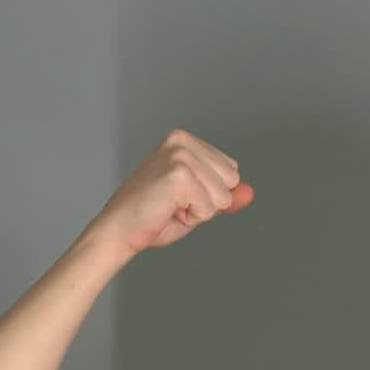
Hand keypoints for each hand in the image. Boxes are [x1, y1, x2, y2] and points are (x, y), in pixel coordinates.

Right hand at [88, 128, 253, 256]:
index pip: (231, 171)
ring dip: (200, 211)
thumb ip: (225, 195)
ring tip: (171, 207)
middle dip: (209, 202)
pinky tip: (168, 210)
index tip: (180, 197)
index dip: (211, 193)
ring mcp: (180, 156)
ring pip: (222, 197)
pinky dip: (192, 218)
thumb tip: (250, 192)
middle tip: (175, 204)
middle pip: (231, 180)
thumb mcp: (197, 203)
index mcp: (184, 140)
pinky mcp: (179, 175)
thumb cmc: (152, 216)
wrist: (119, 230)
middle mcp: (181, 141)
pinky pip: (210, 209)